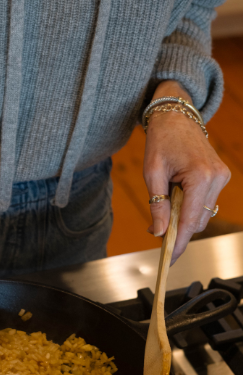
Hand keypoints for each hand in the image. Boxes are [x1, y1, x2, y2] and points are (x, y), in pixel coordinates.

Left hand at [143, 81, 230, 263]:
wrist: (176, 116)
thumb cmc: (161, 140)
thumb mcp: (152, 173)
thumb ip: (157, 205)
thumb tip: (159, 232)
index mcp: (201, 176)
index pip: (190, 221)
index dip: (178, 242)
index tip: (168, 259)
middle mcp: (217, 178)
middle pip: (198, 221)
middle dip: (178, 231)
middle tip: (158, 234)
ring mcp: (222, 177)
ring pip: (202, 215)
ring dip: (183, 219)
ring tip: (166, 205)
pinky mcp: (221, 177)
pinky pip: (205, 203)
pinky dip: (189, 208)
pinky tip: (177, 199)